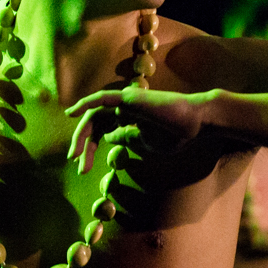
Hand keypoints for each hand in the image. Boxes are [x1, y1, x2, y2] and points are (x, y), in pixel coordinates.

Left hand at [65, 88, 210, 173]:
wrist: (194, 124)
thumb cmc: (175, 134)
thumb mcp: (145, 143)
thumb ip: (125, 139)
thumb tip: (106, 138)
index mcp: (127, 120)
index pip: (100, 132)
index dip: (89, 149)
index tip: (83, 169)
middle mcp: (123, 109)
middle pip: (94, 124)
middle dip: (82, 145)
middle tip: (77, 165)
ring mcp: (125, 102)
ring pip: (94, 115)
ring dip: (81, 134)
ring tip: (75, 154)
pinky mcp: (128, 98)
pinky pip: (101, 99)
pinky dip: (85, 103)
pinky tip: (73, 113)